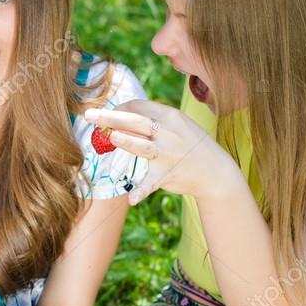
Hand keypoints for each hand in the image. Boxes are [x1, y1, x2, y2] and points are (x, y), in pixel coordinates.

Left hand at [84, 100, 240, 204]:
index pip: (139, 106)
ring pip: (144, 147)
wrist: (216, 171)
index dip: (118, 108)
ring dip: (128, 142)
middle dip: (111, 117)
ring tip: (113, 137)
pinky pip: (151, 183)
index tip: (105, 113)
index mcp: (170, 116)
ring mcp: (168, 154)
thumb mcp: (177, 125)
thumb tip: (120, 117)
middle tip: (89, 116)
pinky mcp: (167, 175)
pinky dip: (141, 192)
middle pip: (136, 122)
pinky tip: (130, 200)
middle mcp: (168, 133)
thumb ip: (152, 120)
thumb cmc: (190, 143)